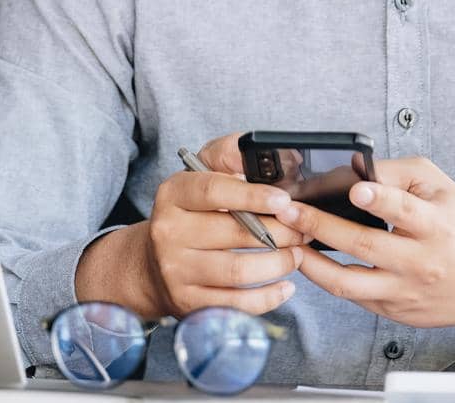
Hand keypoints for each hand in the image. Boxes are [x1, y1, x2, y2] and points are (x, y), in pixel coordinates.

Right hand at [140, 135, 307, 316]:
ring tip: (295, 255)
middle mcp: (169, 232)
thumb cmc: (187, 214)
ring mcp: (176, 271)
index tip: (285, 201)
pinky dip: (268, 297)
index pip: (214, 191)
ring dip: (278, 264)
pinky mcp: (188, 303)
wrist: (150, 263)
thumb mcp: (198, 176)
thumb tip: (259, 151)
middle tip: (304, 230)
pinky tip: (284, 286)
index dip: (253, 196)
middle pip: (234, 233)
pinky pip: (236, 304)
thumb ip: (226, 155)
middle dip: (281, 233)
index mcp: (173, 194)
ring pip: (239, 271)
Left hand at [269, 156, 454, 331]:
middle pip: (364, 245)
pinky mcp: (394, 310)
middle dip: (321, 226)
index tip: (355, 189)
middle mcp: (419, 262)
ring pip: (349, 283)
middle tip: (289, 211)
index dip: (379, 199)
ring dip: (312, 264)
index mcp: (435, 225)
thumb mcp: (441, 187)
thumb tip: (356, 166)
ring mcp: (404, 290)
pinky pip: (353, 297)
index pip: (405, 211)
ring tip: (290, 244)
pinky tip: (309, 263)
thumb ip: (399, 173)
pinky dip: (327, 279)